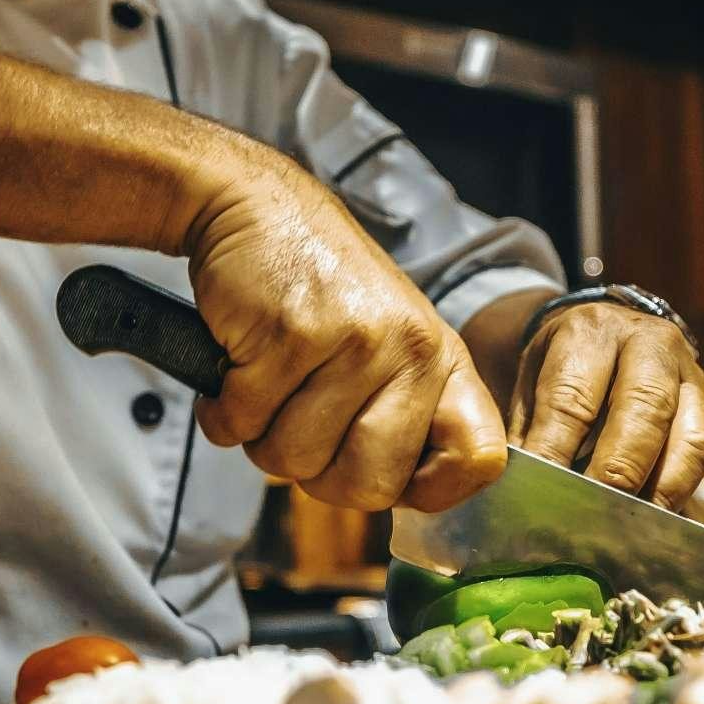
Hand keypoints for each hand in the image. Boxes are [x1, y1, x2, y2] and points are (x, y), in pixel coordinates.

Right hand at [178, 144, 505, 512]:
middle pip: (366, 487)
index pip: (479, 460)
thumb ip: (406, 413)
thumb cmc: (316, 288)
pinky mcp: (290, 334)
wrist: (256, 207)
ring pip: (293, 461)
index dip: (429, 490)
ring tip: (267, 381)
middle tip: (298, 422)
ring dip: (261, 435)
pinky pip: (244, 424)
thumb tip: (405, 497)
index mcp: (443, 360)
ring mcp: (354, 342)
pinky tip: (237, 364)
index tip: (385, 473)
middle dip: (315, 473)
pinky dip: (224, 410)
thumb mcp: (388, 340)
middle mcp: (412, 351)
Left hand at [510, 302, 703, 509]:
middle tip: (595, 515)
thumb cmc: (559, 370)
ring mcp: (686, 371)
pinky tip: (651, 517)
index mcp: (590, 331)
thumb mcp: (530, 386)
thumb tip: (521, 495)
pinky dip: (677, 489)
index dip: (557, 450)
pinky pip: (702, 451)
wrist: (604, 333)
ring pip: (688, 435)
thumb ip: (529, 435)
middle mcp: (648, 341)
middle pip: (644, 409)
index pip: (572, 397)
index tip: (543, 494)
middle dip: (619, 469)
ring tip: (630, 527)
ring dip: (659, 488)